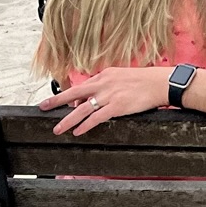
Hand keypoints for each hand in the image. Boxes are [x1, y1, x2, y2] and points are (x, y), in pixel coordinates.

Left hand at [39, 66, 169, 134]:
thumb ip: (109, 86)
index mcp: (106, 75)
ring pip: (82, 108)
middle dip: (57, 101)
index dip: (72, 97)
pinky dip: (85, 125)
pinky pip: (97, 118)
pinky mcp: (117, 106)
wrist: (162, 83)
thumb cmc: (146, 81)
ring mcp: (110, 95)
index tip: (64, 104)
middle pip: (75, 93)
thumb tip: (97, 98)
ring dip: (68, 119)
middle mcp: (104, 83)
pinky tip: (78, 131)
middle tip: (44, 107)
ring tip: (58, 128)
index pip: (84, 86)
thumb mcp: (124, 78)